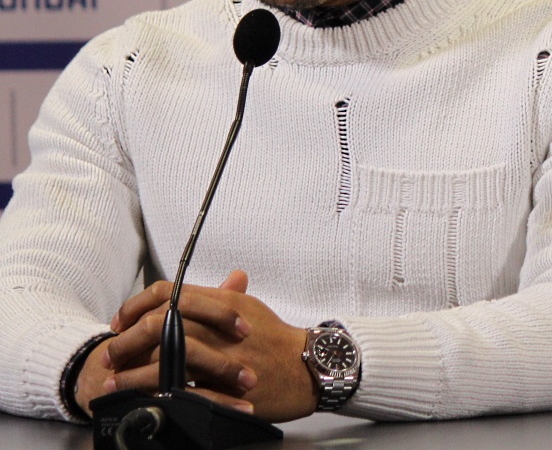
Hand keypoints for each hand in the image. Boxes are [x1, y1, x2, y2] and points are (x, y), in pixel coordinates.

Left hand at [81, 271, 318, 421]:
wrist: (306, 367)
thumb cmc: (276, 338)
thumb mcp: (248, 308)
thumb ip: (221, 296)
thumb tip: (201, 286)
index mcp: (221, 302)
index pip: (169, 293)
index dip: (137, 305)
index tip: (120, 323)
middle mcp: (218, 325)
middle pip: (160, 325)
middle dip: (127, 341)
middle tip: (108, 355)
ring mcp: (221, 356)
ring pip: (166, 359)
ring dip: (134, 373)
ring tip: (113, 384)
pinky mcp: (224, 386)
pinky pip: (182, 390)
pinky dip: (157, 395)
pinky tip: (141, 401)